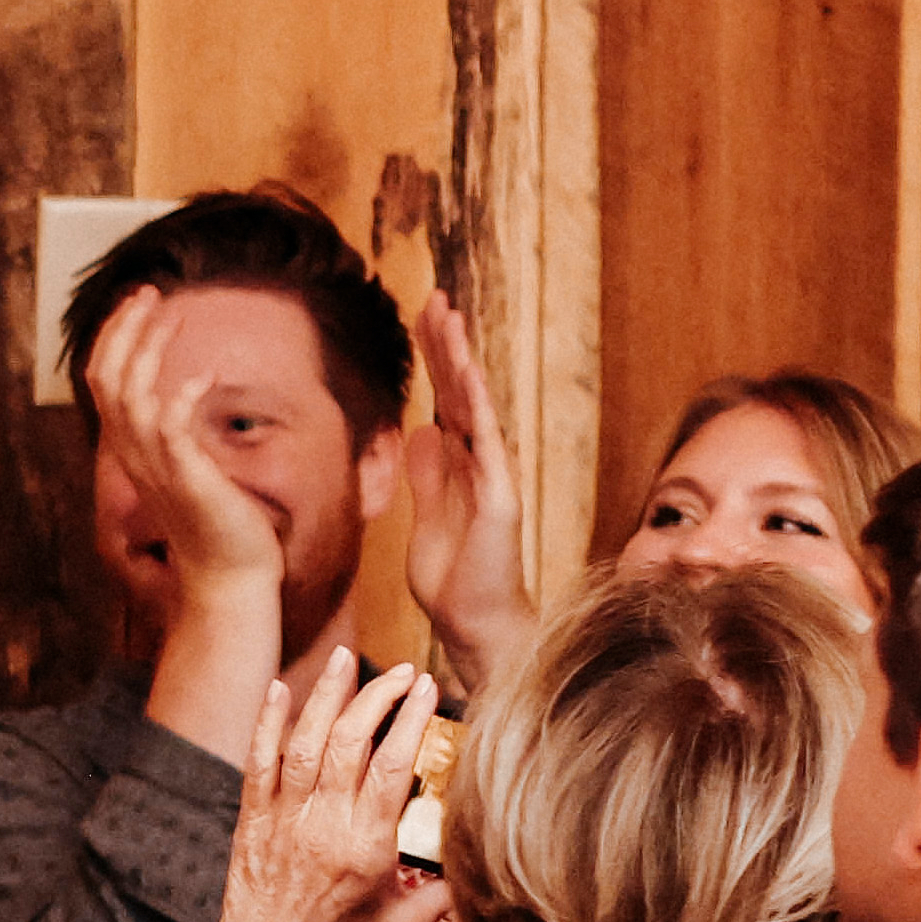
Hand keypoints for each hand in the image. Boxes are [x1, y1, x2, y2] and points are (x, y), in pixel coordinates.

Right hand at [85, 282, 290, 613]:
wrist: (228, 579)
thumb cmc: (218, 528)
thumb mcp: (191, 473)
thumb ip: (179, 440)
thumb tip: (184, 405)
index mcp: (132, 449)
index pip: (104, 380)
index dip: (115, 337)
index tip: (138, 303)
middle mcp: (135, 454)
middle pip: (107, 377)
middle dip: (124, 328)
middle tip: (149, 291)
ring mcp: (156, 467)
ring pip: (130, 393)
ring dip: (148, 348)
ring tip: (171, 315)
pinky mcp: (185, 478)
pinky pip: (171, 426)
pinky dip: (183, 394)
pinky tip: (205, 374)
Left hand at [178, 646, 452, 921]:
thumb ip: (442, 889)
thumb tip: (477, 854)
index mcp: (365, 848)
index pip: (392, 766)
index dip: (411, 719)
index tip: (429, 688)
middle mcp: (321, 826)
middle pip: (350, 742)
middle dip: (377, 697)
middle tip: (402, 671)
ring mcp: (281, 821)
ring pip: (304, 743)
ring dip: (326, 695)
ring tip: (346, 658)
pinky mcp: (250, 822)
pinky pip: (257, 763)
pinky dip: (267, 723)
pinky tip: (280, 689)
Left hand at [399, 284, 538, 691]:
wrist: (475, 624)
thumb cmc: (455, 577)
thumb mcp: (428, 513)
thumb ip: (427, 473)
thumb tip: (421, 430)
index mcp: (458, 463)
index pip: (443, 397)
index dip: (434, 357)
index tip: (422, 315)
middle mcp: (479, 462)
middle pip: (459, 390)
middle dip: (446, 344)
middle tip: (435, 297)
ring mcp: (492, 477)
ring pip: (474, 407)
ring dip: (461, 362)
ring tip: (450, 318)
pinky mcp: (499, 499)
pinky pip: (488, 447)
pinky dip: (477, 412)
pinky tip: (467, 377)